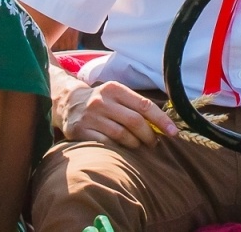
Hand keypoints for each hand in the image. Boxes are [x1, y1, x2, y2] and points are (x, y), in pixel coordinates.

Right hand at [59, 79, 177, 146]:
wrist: (67, 103)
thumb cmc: (102, 102)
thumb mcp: (117, 96)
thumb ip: (137, 106)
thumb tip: (164, 124)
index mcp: (115, 89)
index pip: (144, 105)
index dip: (161, 120)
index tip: (173, 132)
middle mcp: (101, 101)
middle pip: (134, 121)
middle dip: (149, 135)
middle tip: (154, 143)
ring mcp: (90, 116)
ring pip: (121, 135)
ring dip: (135, 144)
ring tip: (138, 146)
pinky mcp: (79, 131)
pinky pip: (105, 145)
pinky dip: (117, 149)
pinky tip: (121, 151)